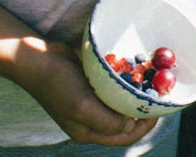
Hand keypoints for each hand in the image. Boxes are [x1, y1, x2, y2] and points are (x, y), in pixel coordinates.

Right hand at [17, 38, 157, 145]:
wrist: (37, 59)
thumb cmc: (58, 85)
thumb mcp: (82, 107)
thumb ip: (107, 121)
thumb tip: (130, 124)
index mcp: (88, 132)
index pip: (124, 137)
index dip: (144, 126)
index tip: (158, 109)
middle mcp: (91, 121)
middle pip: (126, 122)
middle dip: (143, 111)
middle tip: (158, 94)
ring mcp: (91, 103)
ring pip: (121, 104)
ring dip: (135, 95)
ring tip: (150, 82)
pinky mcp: (92, 86)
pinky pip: (114, 88)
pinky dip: (125, 82)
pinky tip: (134, 72)